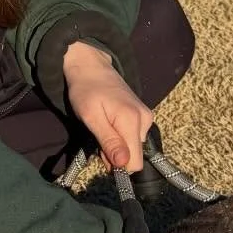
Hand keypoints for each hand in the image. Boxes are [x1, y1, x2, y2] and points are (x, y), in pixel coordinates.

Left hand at [62, 41, 154, 172]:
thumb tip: (123, 164)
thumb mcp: (91, 117)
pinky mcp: (144, 116)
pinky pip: (134, 138)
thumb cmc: (86, 91)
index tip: (102, 152)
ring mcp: (146, 117)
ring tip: (103, 127)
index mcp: (132, 121)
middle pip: (134, 156)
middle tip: (99, 136)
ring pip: (133, 148)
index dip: (117, 165)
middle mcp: (145, 120)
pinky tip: (110, 123)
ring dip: (116, 145)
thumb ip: (109, 141)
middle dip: (115, 154)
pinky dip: (120, 136)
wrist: (91, 67)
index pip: (135, 163)